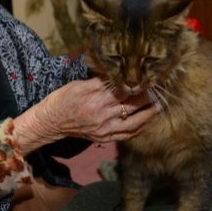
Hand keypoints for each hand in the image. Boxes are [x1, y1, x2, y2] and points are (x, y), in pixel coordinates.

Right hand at [14, 77, 157, 153]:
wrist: (50, 122)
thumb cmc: (62, 99)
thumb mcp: (78, 84)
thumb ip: (99, 80)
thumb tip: (117, 73)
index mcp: (95, 97)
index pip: (123, 88)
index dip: (138, 82)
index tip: (150, 76)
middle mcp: (101, 113)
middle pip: (132, 103)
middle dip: (148, 95)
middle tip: (161, 88)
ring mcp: (104, 128)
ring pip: (134, 120)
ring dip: (149, 113)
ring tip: (160, 105)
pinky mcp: (103, 138)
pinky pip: (126, 134)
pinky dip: (139, 128)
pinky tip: (147, 121)